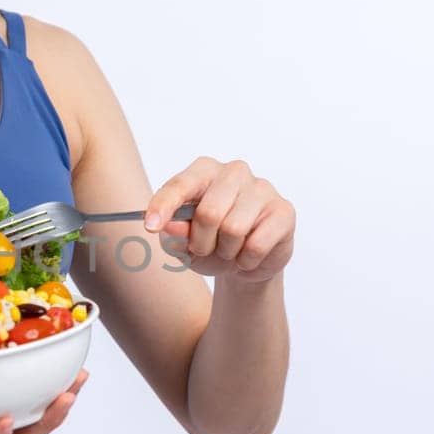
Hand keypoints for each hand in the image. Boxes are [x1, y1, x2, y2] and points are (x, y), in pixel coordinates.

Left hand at [143, 156, 294, 283]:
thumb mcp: (183, 244)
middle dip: (201, 242)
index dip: (163, 206)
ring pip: (234, 229)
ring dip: (225, 253)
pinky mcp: (283, 211)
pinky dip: (245, 261)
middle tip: (203, 250)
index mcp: (204, 172)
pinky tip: (248, 255)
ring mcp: (262, 189)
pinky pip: (256, 245)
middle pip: (209, 213)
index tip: (150, 227)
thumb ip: (173, 234)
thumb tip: (167, 226)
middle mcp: (234, 172)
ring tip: (228, 252)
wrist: (246, 262)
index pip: (180, 185)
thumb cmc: (210, 243)